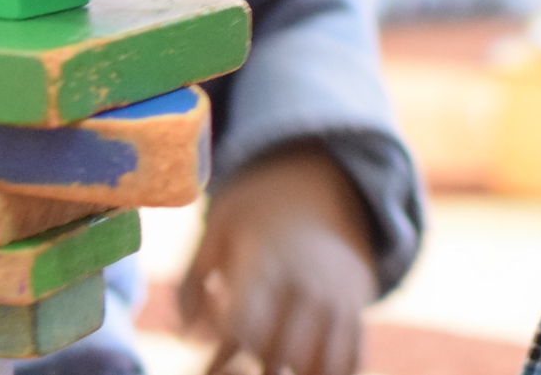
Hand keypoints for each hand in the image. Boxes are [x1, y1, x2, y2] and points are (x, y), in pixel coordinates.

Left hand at [179, 142, 378, 374]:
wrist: (323, 184)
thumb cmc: (257, 211)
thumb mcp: (217, 228)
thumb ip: (191, 281)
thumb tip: (183, 336)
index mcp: (265, 261)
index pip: (241, 325)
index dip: (224, 338)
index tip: (220, 324)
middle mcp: (306, 284)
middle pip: (276, 354)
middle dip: (252, 361)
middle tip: (243, 347)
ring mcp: (337, 299)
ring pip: (315, 366)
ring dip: (289, 371)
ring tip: (273, 356)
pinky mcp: (357, 309)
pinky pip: (350, 362)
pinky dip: (327, 371)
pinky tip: (303, 362)